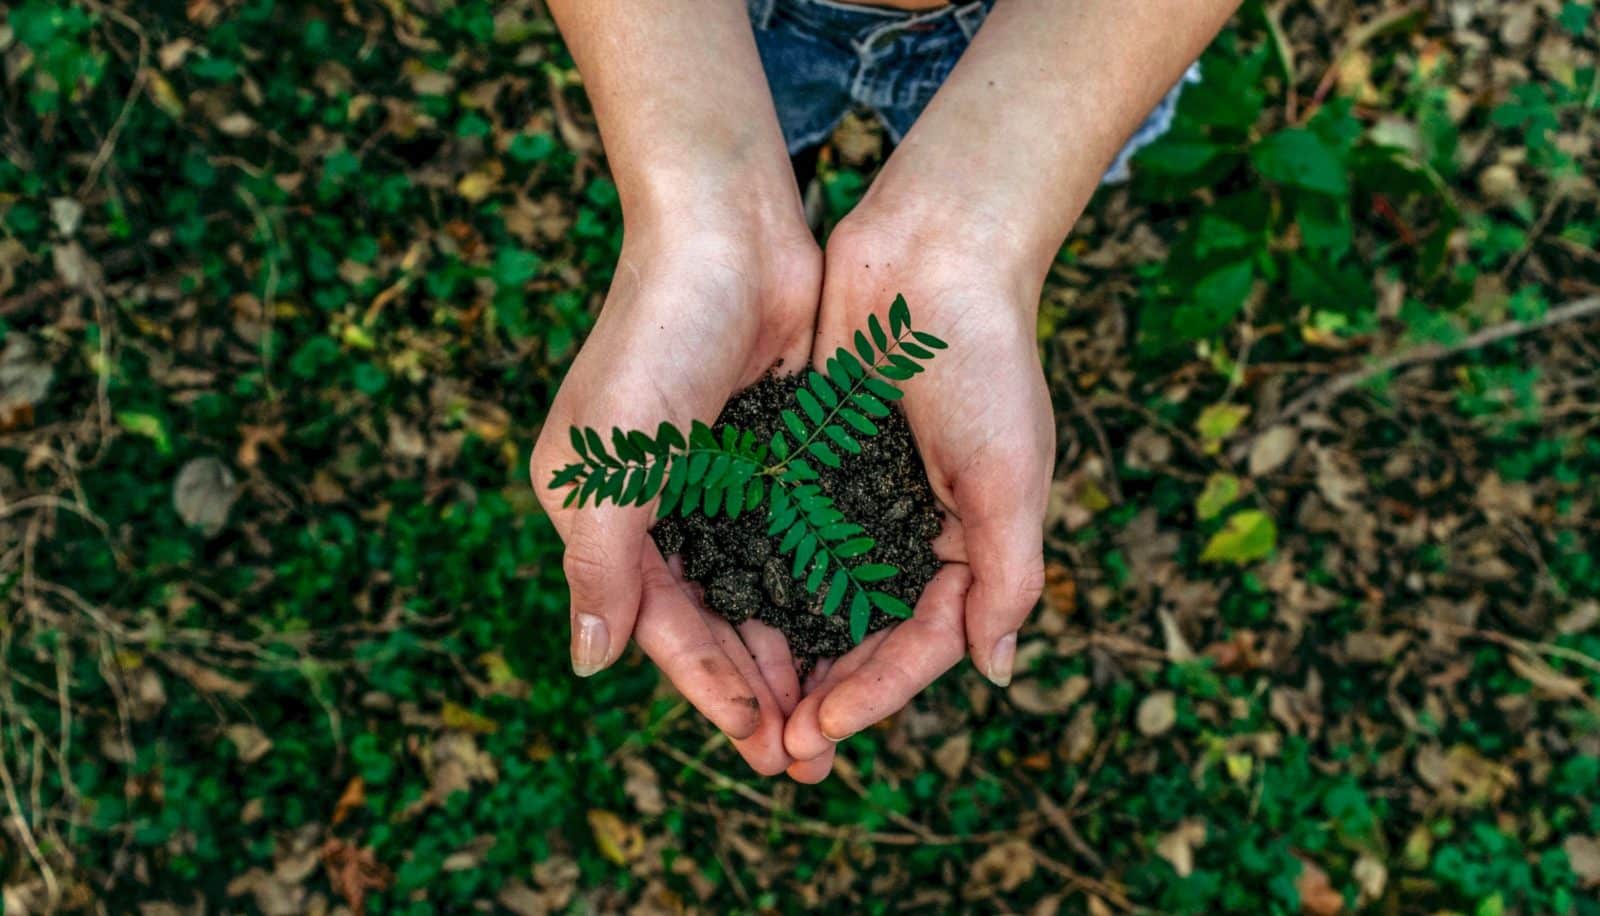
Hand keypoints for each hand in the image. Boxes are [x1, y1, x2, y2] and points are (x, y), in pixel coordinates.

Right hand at [531, 211, 819, 775]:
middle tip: (809, 756)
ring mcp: (719, 482)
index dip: (710, 689)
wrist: (728, 230)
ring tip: (836, 714)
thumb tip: (590, 665)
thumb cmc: (656, 337)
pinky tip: (856, 631)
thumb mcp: (611, 460)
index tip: (762, 746)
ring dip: (794, 652)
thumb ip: (601, 565)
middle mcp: (659, 507)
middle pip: (713, 621)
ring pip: (760, 591)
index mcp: (605, 515)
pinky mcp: (773, 454)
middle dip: (758, 690)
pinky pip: (797, 541)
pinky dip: (820, 588)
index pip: (662, 626)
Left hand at [782, 205, 1052, 769]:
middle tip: (775, 749)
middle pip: (862, 634)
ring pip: (814, 595)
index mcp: (967, 544)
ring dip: (783, 651)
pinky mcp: (810, 458)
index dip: (874, 694)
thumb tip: (996, 672)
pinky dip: (756, 576)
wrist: (934, 251)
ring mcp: (857, 496)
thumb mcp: (1011, 475)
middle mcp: (909, 530)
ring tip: (743, 704)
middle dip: (823, 693)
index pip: (920, 643)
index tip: (820, 731)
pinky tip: (718, 614)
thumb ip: (1007, 575)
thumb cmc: (986, 361)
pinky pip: (780, 533)